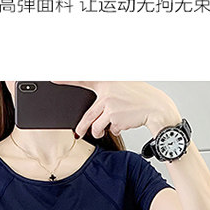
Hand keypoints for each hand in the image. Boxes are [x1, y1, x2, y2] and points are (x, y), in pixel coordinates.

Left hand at [51, 81, 181, 139]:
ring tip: (103, 132)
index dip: (66, 78)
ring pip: (96, 125)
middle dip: (81, 127)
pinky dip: (115, 129)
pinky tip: (124, 123)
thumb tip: (95, 105)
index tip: (53, 77)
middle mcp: (106, 92)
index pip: (82, 78)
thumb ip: (107, 90)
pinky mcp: (115, 118)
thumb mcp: (123, 86)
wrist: (156, 108)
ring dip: (99, 131)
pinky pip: (109, 129)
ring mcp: (110, 106)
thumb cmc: (140, 97)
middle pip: (87, 114)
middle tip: (78, 133)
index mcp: (107, 80)